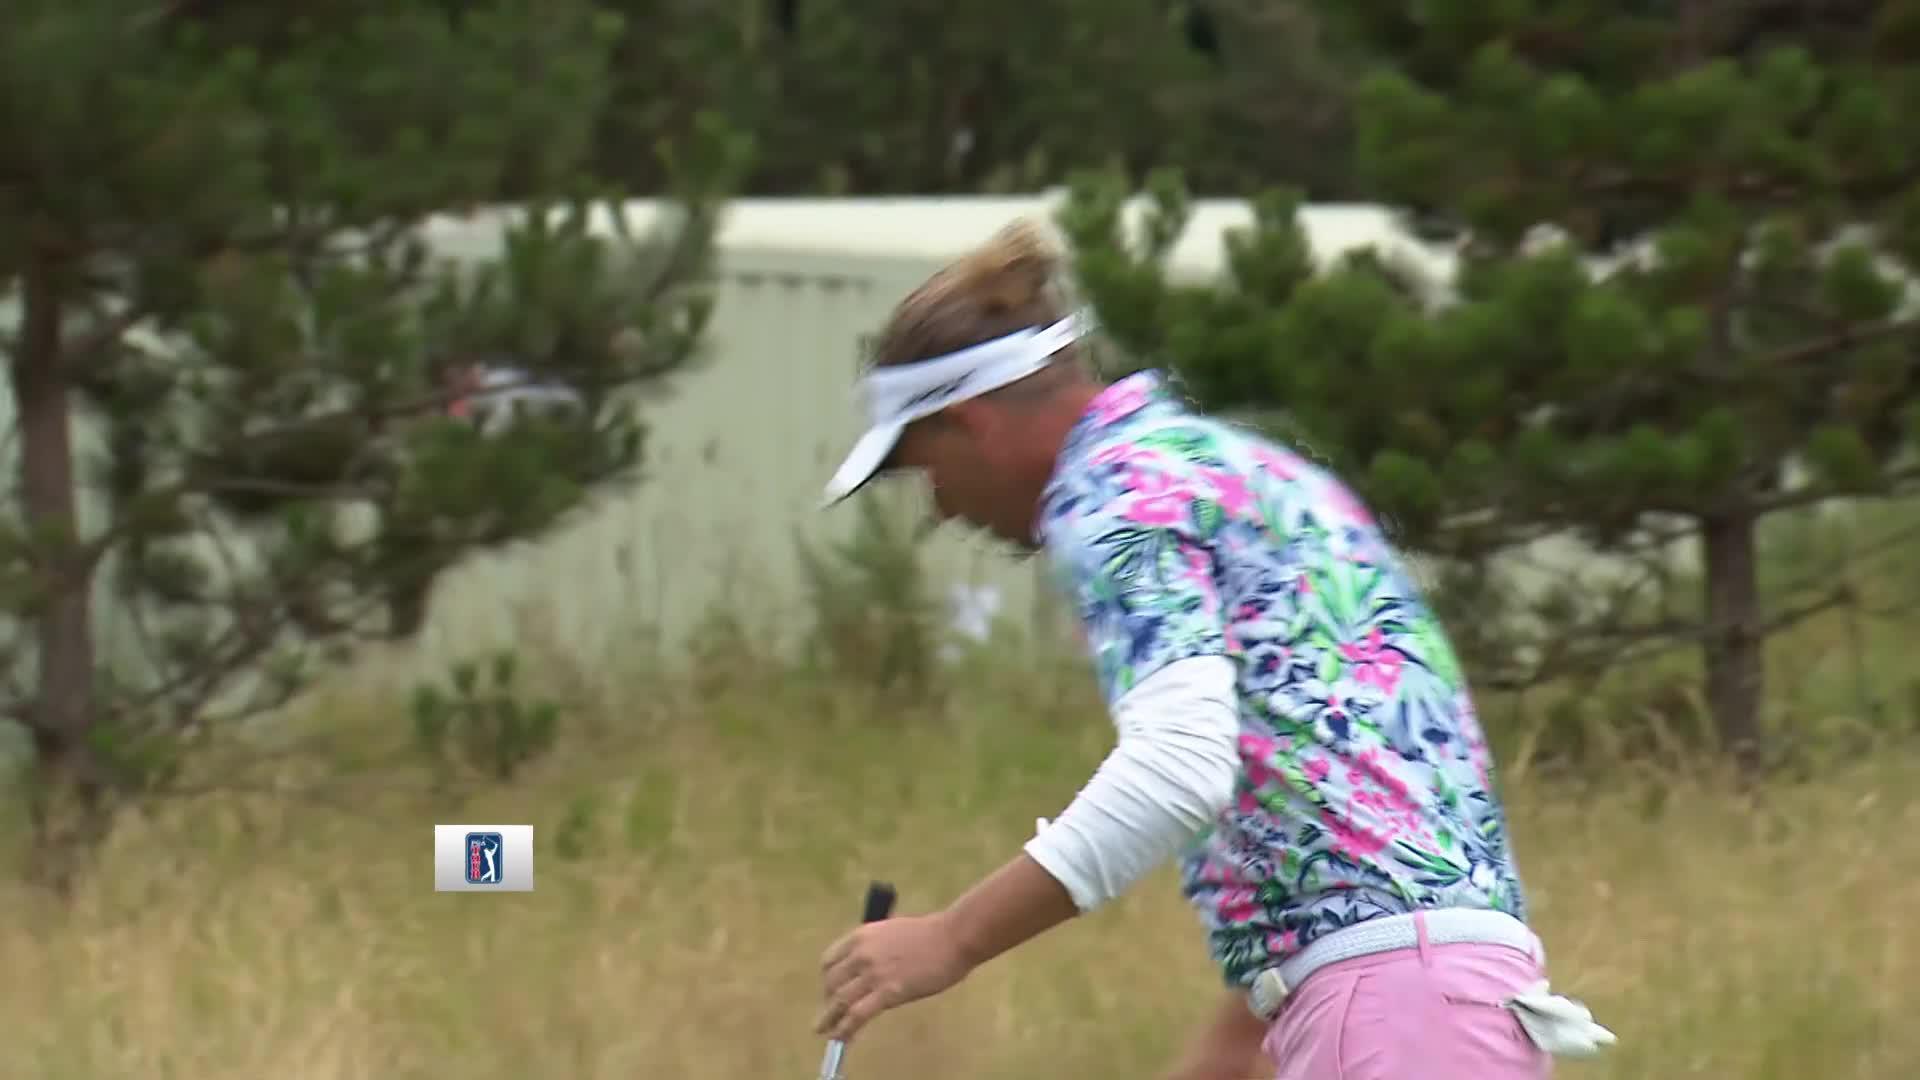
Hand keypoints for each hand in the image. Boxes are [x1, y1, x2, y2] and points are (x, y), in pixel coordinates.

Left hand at [816, 911, 971, 1041]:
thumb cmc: (929, 934)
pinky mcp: (887, 993)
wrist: (951, 938)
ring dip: (829, 1019)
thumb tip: (869, 967)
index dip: (827, 978)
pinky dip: (846, 1029)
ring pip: (840, 1001)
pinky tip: (842, 1037)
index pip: (830, 960)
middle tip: (829, 1013)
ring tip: (824, 1030)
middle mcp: (861, 954)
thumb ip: (875, 948)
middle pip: (832, 982)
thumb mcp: (891, 932)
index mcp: (861, 936)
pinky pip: (858, 1015)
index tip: (830, 989)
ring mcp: (873, 974)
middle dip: (827, 999)